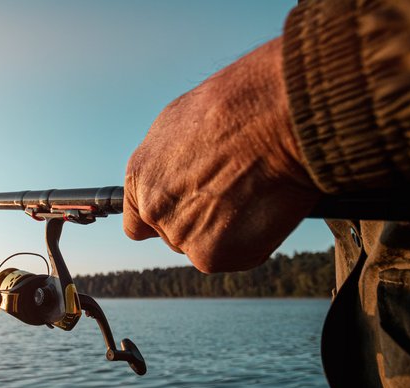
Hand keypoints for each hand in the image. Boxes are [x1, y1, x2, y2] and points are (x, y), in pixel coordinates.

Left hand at [123, 38, 320, 272]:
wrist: (271, 120)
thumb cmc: (234, 109)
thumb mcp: (182, 123)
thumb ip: (170, 160)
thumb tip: (178, 171)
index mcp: (140, 177)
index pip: (138, 221)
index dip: (164, 218)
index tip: (184, 213)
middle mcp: (153, 210)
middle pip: (175, 234)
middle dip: (201, 222)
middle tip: (235, 193)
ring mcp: (180, 236)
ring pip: (206, 245)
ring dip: (229, 230)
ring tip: (253, 192)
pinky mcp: (211, 256)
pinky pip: (236, 255)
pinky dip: (253, 240)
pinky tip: (265, 207)